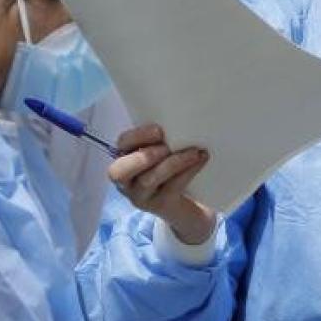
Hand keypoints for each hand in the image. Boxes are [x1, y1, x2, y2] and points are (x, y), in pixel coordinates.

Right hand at [110, 124, 216, 244]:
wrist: (183, 205)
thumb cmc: (168, 169)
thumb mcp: (160, 152)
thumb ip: (160, 139)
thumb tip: (181, 114)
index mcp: (124, 159)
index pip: (121, 144)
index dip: (137, 136)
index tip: (159, 130)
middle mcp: (126, 181)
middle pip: (119, 171)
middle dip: (143, 157)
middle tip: (166, 147)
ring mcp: (141, 196)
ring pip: (149, 179)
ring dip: (172, 163)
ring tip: (194, 152)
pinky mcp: (160, 205)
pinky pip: (172, 187)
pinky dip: (188, 171)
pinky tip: (201, 159)